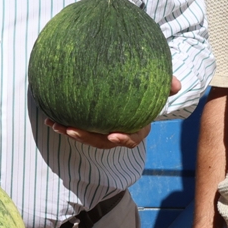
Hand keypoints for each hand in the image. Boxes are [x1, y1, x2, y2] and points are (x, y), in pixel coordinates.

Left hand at [46, 77, 179, 149]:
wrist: (130, 88)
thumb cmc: (144, 90)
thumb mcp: (157, 86)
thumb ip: (166, 85)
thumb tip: (176, 85)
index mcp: (137, 127)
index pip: (132, 138)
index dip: (123, 139)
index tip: (112, 135)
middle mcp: (119, 133)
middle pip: (102, 142)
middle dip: (86, 138)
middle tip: (71, 129)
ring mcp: (103, 131)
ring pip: (87, 137)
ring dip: (70, 132)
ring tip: (55, 125)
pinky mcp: (90, 127)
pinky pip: (78, 128)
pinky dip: (64, 124)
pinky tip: (50, 118)